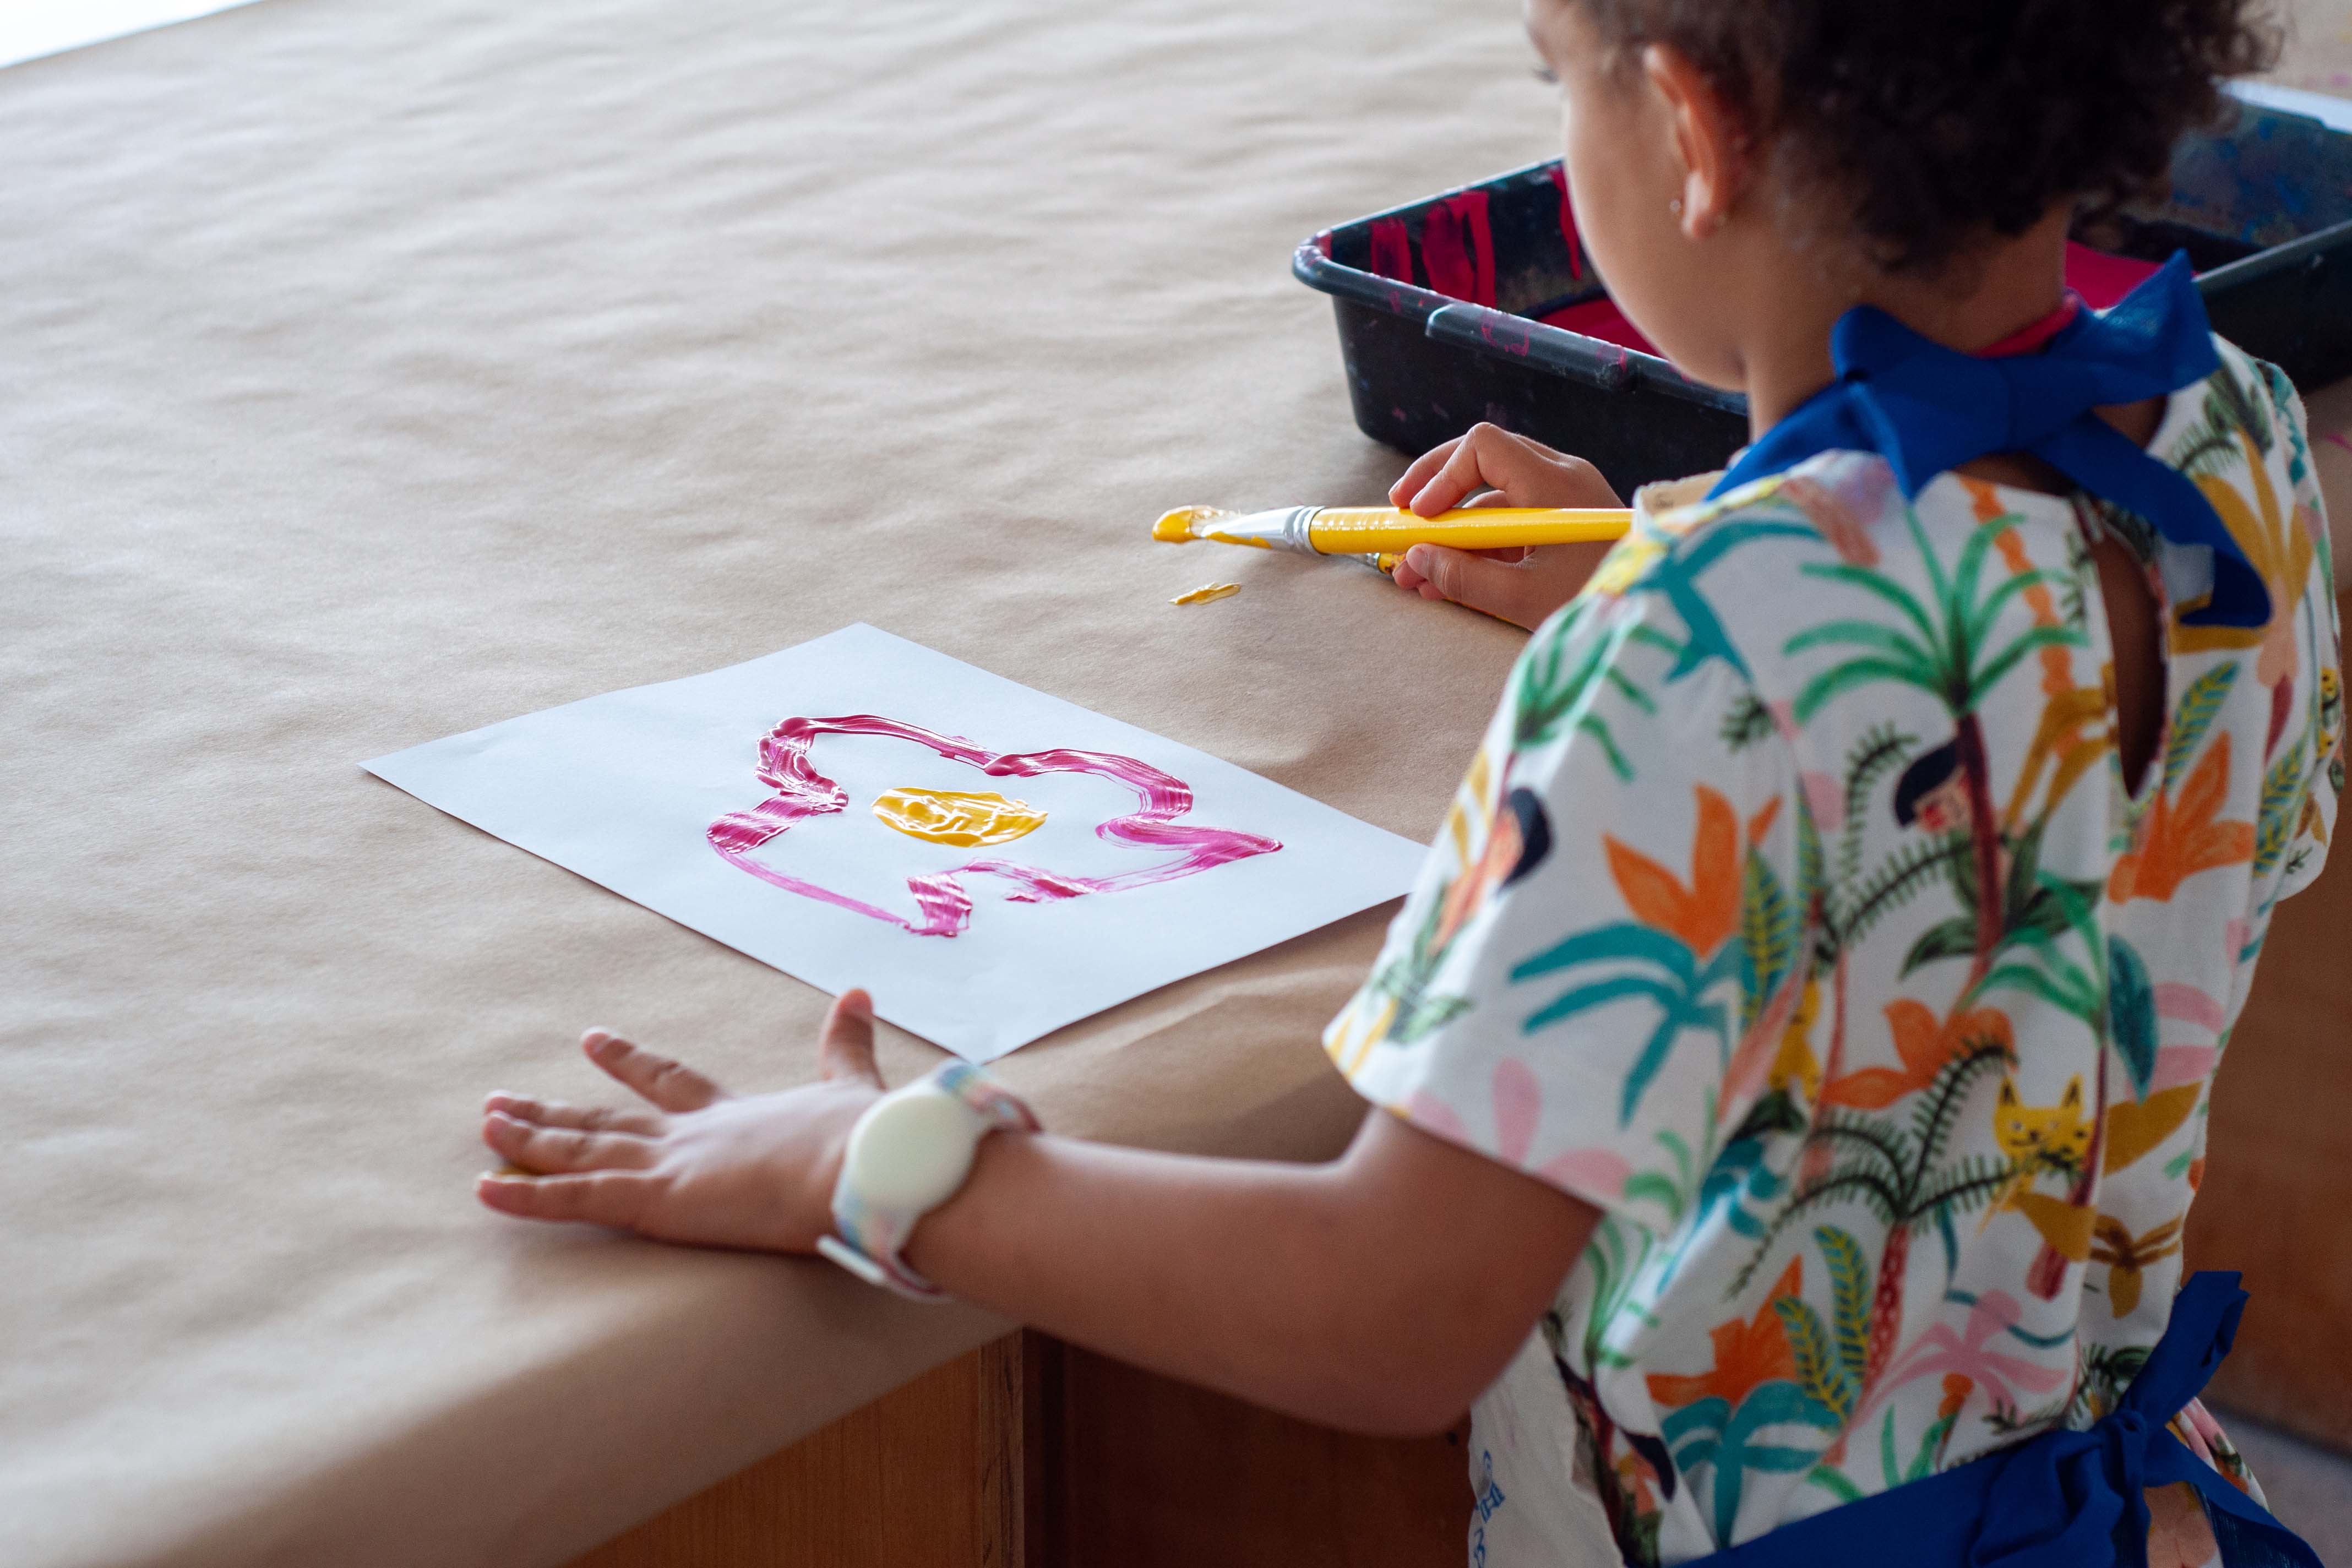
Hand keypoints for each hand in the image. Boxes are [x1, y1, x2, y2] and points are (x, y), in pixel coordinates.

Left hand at [475, 990, 886, 1252]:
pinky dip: (530, 1194)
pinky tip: (485, 1188)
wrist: (865, 1164)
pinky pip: (578, 1198)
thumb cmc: (866, 1139)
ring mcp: (671, 1165)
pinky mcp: (659, 1199)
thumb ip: (847, 1047)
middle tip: (504, 1100)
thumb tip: (859, 992)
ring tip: (486, 1125)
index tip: (592, 1040)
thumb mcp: (854, 1088)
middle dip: (555, 1111)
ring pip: (581, 1152)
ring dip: (530, 1139)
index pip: (670, 1083)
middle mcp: (693, 1135)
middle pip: (607, 1120)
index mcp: (736, 1114)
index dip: (629, 1064)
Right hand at [1387, 422, 1623, 629]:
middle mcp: (1562, 477)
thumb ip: (1463, 577)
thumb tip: (1416, 559)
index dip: (1441, 476)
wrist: (1662, 617)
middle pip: (1484, 460)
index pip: (1483, 447)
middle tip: (1400, 518)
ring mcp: (1567, 496)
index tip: (1417, 516)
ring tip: (1415, 571)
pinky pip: (1513, 520)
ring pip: (1494, 496)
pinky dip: (1481, 545)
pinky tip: (1448, 578)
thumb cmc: (1601, 604)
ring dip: (1454, 530)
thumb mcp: (1523, 599)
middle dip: (1436, 491)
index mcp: (1554, 484)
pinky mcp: (1567, 520)